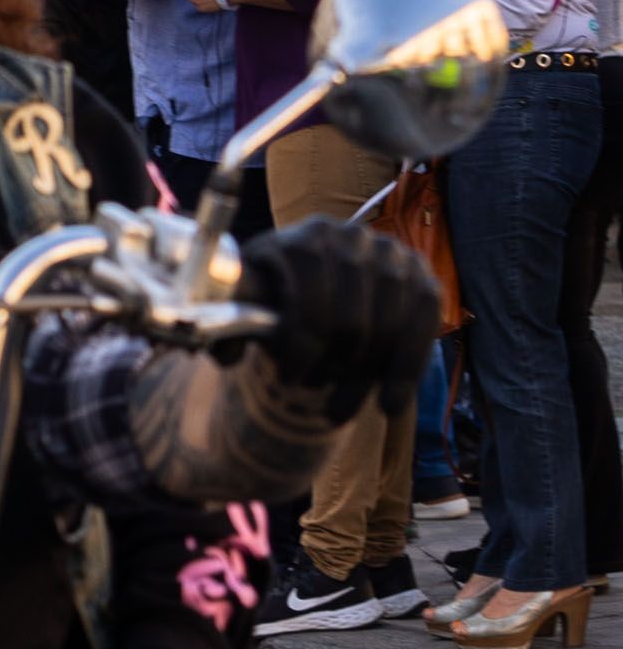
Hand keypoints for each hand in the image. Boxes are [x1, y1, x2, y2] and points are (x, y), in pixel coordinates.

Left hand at [237, 215, 437, 417]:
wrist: (319, 284)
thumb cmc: (277, 296)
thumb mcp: (248, 303)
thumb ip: (230, 325)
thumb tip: (226, 353)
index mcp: (305, 238)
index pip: (308, 295)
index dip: (299, 345)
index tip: (288, 379)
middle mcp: (354, 238)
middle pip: (350, 318)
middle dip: (330, 365)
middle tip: (311, 391)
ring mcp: (394, 258)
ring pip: (387, 330)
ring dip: (362, 378)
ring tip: (336, 410)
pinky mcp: (424, 281)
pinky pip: (422, 332)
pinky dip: (405, 372)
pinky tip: (389, 406)